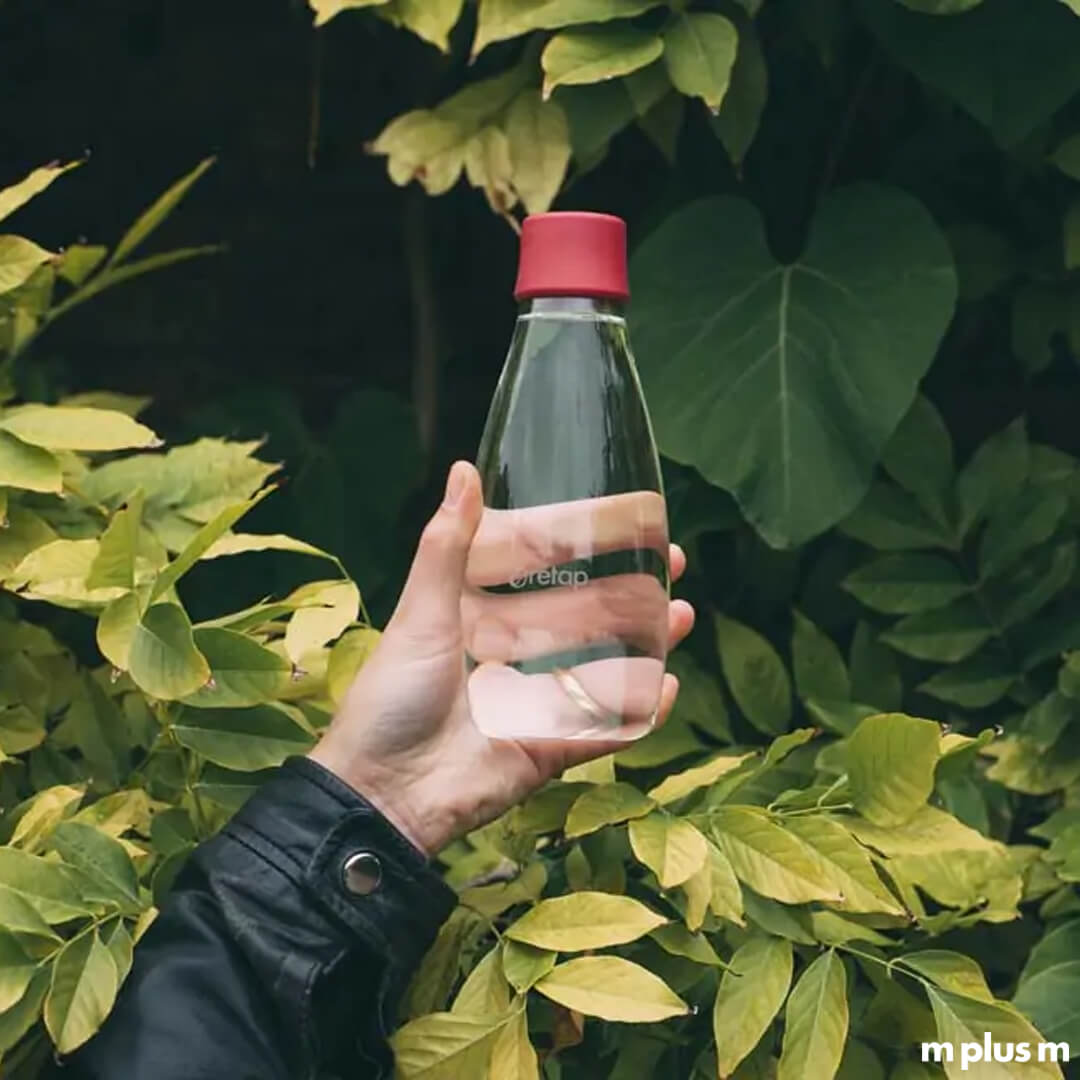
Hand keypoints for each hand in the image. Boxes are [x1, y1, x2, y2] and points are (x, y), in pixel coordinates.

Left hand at [308, 461, 695, 855]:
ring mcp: (537, 705)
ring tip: (682, 614)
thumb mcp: (420, 613)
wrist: (382, 791)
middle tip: (673, 563)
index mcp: (481, 621)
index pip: (545, 576)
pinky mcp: (550, 751)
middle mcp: (515, 659)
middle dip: (632, 594)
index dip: (585, 550)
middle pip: (588, 620)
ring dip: (648, 645)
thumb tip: (464, 470)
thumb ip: (446, 546)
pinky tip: (667, 687)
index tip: (621, 523)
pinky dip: (639, 713)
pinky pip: (605, 730)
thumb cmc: (392, 697)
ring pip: (606, 670)